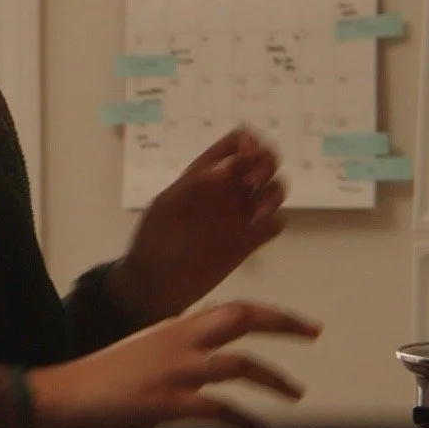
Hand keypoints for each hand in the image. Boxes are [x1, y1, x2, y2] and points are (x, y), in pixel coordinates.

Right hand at [25, 300, 318, 427]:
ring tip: (295, 393)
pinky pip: (220, 409)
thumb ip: (179, 354)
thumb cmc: (101, 383)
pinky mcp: (168, 401)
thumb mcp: (145, 357)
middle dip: (282, 323)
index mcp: (173, 328)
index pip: (231, 309)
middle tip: (312, 333)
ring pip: (239, 364)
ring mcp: (175, 370)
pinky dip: (245, 421)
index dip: (272, 314)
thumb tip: (211, 364)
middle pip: (241, 317)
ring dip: (274, 379)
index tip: (302, 324)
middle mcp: (178, 340)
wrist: (62, 397)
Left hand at [108, 129, 287, 324]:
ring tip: (256, 211)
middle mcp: (226, 190)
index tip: (246, 154)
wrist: (153, 286)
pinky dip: (274, 222)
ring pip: (273, 190)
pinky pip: (275, 224)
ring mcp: (239, 216)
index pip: (236, 142)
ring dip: (273, 193)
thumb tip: (230, 165)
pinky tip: (257, 231)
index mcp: (205, 174)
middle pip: (263, 161)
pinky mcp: (248, 243)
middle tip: (250, 181)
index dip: (248, 141)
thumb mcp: (167, 207)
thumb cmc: (154, 241)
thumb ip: (197, 184)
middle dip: (266, 162)